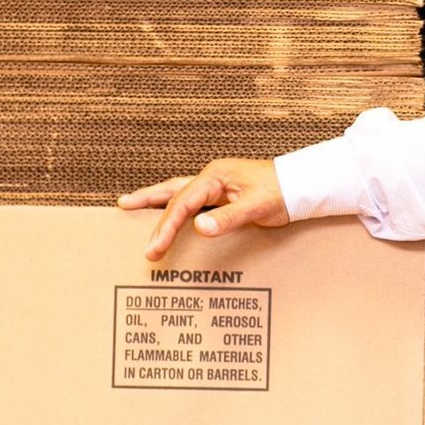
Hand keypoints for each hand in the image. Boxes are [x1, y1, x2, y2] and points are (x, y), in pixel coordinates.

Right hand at [117, 158, 289, 260]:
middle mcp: (211, 177)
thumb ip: (228, 218)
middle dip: (147, 201)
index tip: (154, 248)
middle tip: (122, 207)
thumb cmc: (281, 193)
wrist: (301, 186)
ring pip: (178, 192)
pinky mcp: (222, 194)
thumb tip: (199, 228)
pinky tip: (168, 213)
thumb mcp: (257, 207)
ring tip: (131, 203)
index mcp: (215, 177)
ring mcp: (216, 184)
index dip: (166, 226)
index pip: (182, 203)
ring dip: (156, 199)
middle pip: (171, 190)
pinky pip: (191, 200)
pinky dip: (176, 207)